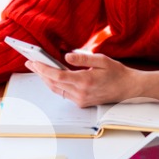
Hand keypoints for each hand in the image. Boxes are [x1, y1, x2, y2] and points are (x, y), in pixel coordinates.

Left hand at [26, 51, 144, 106]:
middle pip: (53, 83)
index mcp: (85, 81)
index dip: (43, 69)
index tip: (34, 62)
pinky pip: (63, 93)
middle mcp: (81, 93)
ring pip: (57, 89)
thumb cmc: (117, 73)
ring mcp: (81, 100)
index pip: (57, 76)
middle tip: (30, 63)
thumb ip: (83, 57)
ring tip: (37, 68)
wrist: (129, 89)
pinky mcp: (82, 102)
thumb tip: (66, 56)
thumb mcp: (102, 60)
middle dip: (40, 73)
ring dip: (46, 79)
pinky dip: (55, 85)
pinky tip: (51, 76)